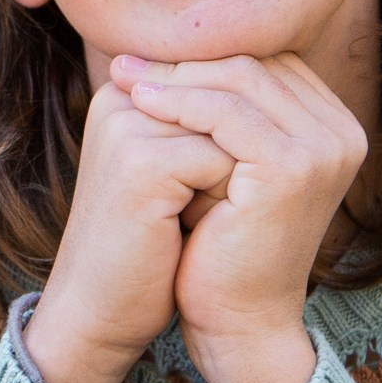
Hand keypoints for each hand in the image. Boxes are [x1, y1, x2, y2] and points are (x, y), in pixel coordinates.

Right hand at [23, 79, 234, 382]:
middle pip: (228, 93)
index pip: (220, 73)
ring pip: (231, 126)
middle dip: (244, 145)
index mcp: (127, 88)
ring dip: (239, 172)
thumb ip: (206, 121)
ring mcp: (127, 126)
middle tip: (224, 198)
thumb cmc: (147, 242)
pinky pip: (221, 160)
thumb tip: (280, 87)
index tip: (225, 175)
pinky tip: (198, 228)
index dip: (244, 126)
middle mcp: (122, 95)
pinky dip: (227, 197)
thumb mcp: (176, 169)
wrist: (101, 308)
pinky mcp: (141, 164)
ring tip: (207, 212)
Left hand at [111, 53, 367, 382]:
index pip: (265, 64)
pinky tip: (141, 105)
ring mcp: (326, 149)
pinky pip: (229, 114)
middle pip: (256, 65)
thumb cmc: (222, 244)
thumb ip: (222, 109)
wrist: (237, 320)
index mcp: (333, 126)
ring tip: (123, 81)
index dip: (202, 57)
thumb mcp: (226, 165)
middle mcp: (342, 133)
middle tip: (125, 63)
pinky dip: (180, 103)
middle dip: (185, 60)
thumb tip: (170, 46)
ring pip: (240, 81)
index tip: (143, 59)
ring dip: (175, 77)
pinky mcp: (296, 167)